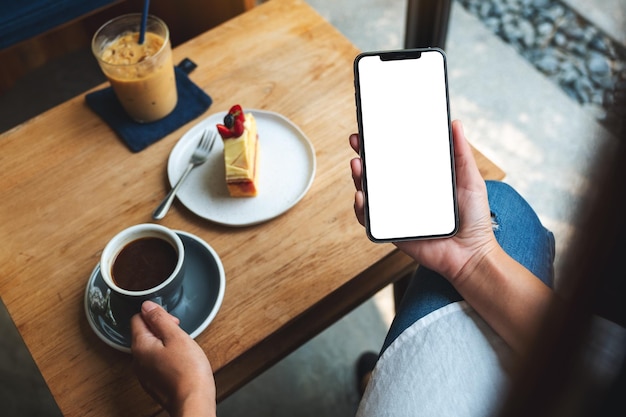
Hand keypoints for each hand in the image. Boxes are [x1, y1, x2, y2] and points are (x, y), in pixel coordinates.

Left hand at [131, 301, 215, 416]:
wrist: (193, 401)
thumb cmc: (188, 371)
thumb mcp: (176, 336)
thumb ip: (160, 319)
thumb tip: (147, 306)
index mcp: (140, 346)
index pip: (138, 319)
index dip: (156, 315)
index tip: (171, 321)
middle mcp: (138, 360)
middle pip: (145, 333)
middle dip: (162, 329)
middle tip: (179, 334)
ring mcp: (145, 373)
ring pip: (152, 348)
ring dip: (166, 344)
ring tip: (183, 349)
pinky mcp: (154, 383)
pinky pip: (157, 362)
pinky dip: (168, 358)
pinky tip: (181, 362)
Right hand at [349, 120, 497, 284]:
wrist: (472, 254)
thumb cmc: (473, 219)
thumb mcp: (469, 179)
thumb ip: (461, 153)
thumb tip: (456, 123)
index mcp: (419, 180)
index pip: (394, 158)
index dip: (380, 143)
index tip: (371, 128)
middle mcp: (403, 195)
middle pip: (375, 173)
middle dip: (362, 155)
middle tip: (357, 141)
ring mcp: (395, 213)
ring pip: (368, 193)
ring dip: (358, 178)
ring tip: (358, 165)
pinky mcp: (391, 231)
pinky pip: (369, 220)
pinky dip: (361, 208)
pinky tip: (362, 196)